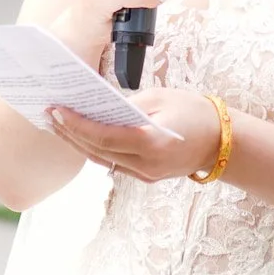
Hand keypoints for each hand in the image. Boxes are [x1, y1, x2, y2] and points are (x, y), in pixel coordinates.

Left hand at [48, 87, 221, 182]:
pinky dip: (95, 149)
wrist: (224, 141)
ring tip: (58, 124)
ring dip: (78, 143)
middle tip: (49, 114)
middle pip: (98, 151)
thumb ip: (128, 105)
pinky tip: (81, 135)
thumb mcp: (161, 97)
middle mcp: (146, 165)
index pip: (104, 136)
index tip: (57, 110)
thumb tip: (96, 107)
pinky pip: (114, 163)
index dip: (77, 125)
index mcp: (152, 144)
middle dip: (70, 133)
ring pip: (102, 160)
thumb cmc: (195, 111)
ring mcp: (146, 175)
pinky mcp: (146, 176)